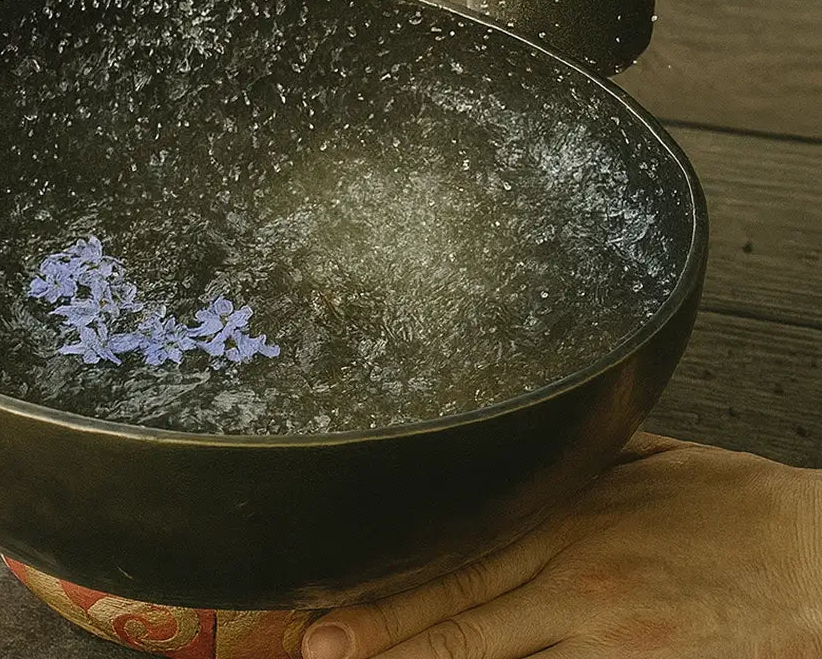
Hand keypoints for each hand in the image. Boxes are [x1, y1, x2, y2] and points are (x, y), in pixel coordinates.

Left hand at [301, 433, 821, 658]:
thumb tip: (523, 450)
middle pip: (456, 595)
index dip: (394, 560)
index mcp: (562, 505)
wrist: (806, 554)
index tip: (338, 575)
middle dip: (380, 621)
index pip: (458, 536)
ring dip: (416, 655)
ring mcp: (596, 621)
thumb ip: (571, 462)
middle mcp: (567, 561)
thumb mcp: (639, 459)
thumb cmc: (728, 505)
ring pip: (486, 646)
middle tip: (315, 640)